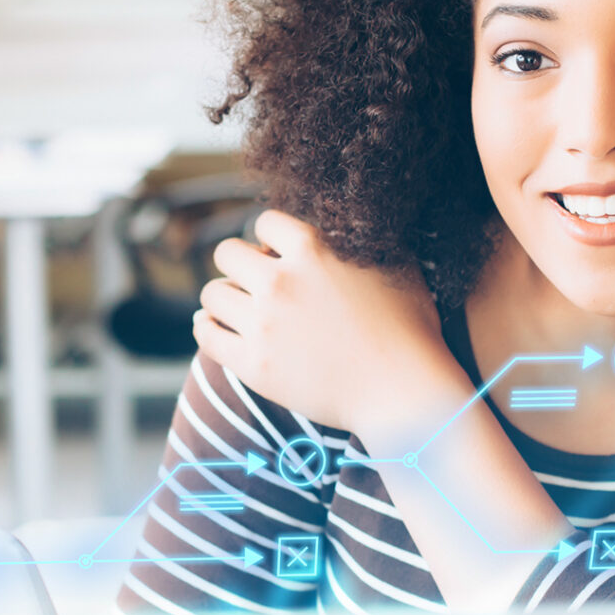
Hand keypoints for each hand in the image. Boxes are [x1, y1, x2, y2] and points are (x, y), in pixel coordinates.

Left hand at [195, 209, 461, 448]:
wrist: (401, 392)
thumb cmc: (408, 330)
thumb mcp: (395, 264)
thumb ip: (361, 240)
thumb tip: (351, 221)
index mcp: (312, 248)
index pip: (263, 223)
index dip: (270, 240)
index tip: (278, 256)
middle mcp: (280, 281)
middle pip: (226, 253)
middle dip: (240, 265)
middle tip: (257, 284)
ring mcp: (263, 325)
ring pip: (211, 294)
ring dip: (224, 297)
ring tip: (240, 308)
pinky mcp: (253, 365)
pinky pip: (206, 334)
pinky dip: (207, 326)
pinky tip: (217, 325)